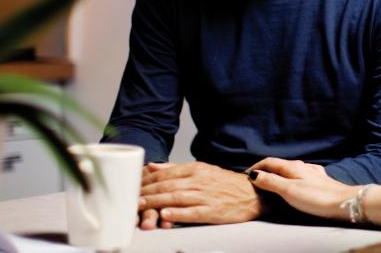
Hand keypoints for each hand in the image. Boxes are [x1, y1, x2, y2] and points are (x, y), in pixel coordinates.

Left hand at [137, 161, 262, 224]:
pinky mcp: (214, 211)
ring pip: (176, 198)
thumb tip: (151, 166)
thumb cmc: (225, 184)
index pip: (165, 174)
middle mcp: (200, 180)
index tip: (129, 187)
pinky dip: (178, 214)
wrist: (253, 194)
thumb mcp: (202, 170)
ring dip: (155, 202)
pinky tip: (166, 215)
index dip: (145, 181)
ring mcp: (207, 196)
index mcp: (196, 169)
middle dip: (145, 192)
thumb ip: (175, 169)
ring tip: (139, 207)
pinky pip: (193, 212)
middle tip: (127, 199)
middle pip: (167, 186)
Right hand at [247, 157, 357, 220]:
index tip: (246, 175)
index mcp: (292, 167)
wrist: (344, 202)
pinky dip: (292, 176)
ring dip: (279, 173)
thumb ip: (271, 181)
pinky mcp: (320, 180)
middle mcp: (302, 166)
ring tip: (272, 181)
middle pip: (280, 164)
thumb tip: (254, 174)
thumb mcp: (289, 190)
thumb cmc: (316, 197)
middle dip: (266, 169)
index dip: (256, 167)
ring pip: (291, 169)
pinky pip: (301, 174)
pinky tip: (296, 180)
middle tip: (256, 179)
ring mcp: (313, 172)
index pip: (269, 161)